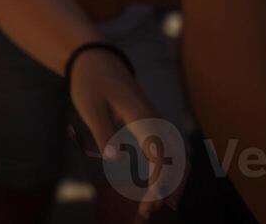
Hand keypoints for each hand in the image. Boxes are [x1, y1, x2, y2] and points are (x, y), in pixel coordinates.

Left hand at [69, 50, 178, 217]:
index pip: (159, 156)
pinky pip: (169, 151)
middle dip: (166, 189)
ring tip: (155, 206)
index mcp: (142, 117)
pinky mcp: (152, 123)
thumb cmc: (90, 81)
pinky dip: (168, 171)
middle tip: (146, 212)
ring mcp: (157, 121)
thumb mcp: (89, 105)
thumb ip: (102, 131)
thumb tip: (116, 159)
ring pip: (177, 157)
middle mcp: (156, 120)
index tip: (150, 202)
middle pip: (175, 160)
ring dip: (171, 183)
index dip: (159, 181)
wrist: (96, 57)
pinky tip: (159, 188)